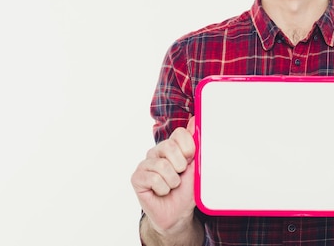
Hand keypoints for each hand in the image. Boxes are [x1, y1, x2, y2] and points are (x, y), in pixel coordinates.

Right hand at [131, 117, 196, 234]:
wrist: (178, 213)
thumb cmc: (186, 190)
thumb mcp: (196, 167)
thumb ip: (195, 144)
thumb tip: (194, 120)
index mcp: (172, 146)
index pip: (180, 134)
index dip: (189, 148)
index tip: (190, 160)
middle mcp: (157, 152)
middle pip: (170, 146)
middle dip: (180, 166)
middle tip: (180, 175)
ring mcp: (145, 164)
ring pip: (163, 166)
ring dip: (173, 181)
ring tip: (171, 186)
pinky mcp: (137, 177)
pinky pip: (154, 179)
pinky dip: (163, 189)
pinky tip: (162, 192)